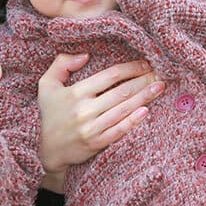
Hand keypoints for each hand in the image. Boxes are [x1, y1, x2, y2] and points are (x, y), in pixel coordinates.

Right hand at [38, 54, 161, 174]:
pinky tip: (146, 111)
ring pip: (124, 109)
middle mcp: (84, 110)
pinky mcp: (97, 143)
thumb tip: (85, 55)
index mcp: (75, 93)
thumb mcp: (46, 85)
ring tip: (159, 87)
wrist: (48, 150)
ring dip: (145, 97)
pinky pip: (119, 130)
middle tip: (159, 74)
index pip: (109, 76)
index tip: (144, 64)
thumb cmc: (50, 114)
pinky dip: (134, 120)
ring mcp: (92, 128)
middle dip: (143, 81)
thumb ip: (61, 64)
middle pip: (121, 91)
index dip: (129, 68)